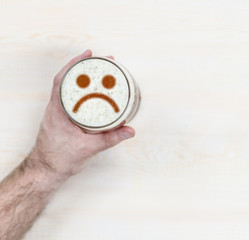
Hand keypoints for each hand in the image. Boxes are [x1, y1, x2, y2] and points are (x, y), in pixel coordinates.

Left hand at [28, 50, 134, 178]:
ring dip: (81, 79)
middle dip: (84, 68)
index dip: (75, 65)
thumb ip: (111, 138)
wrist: (46, 171)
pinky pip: (70, 98)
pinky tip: (92, 93)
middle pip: (67, 80)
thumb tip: (129, 130)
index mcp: (58, 112)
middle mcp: (55, 109)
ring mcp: (57, 113)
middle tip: (102, 62)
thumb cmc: (61, 160)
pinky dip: (80, 91)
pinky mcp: (60, 118)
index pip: (63, 81)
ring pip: (67, 89)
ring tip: (98, 73)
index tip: (89, 55)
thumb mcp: (89, 148)